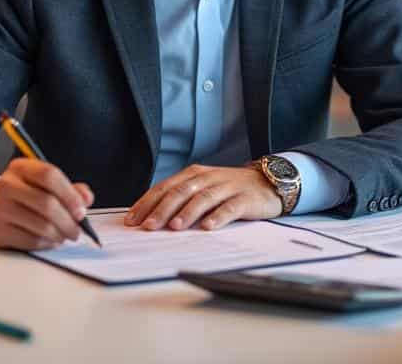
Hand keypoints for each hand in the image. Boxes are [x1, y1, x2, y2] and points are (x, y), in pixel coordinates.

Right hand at [0, 158, 94, 250]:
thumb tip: (86, 198)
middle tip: (77, 229)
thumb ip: (68, 188)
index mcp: (21, 168)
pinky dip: (46, 243)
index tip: (82, 209)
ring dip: (60, 234)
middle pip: (47, 203)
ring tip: (65, 235)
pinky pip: (30, 240)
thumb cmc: (19, 195)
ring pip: (41, 225)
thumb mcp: (40, 183)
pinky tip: (50, 240)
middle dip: (68, 220)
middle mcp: (7, 185)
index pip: (49, 175)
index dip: (70, 194)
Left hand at [124, 164, 281, 230]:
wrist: (268, 182)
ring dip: (188, 212)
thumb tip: (150, 218)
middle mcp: (209, 178)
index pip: (165, 187)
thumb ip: (181, 199)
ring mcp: (227, 187)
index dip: (147, 203)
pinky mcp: (245, 198)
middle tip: (148, 226)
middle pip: (181, 192)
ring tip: (175, 227)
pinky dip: (218, 216)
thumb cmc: (230, 190)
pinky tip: (208, 227)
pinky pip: (230, 207)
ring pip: (203, 198)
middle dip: (162, 209)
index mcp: (194, 174)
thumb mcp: (203, 189)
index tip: (133, 220)